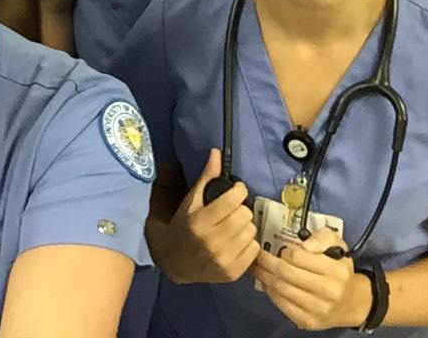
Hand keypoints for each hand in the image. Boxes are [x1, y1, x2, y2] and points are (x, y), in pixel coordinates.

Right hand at [160, 148, 260, 284]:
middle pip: (245, 215)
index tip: (235, 191)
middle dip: (241, 209)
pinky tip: (235, 241)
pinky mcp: (232, 274)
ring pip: (252, 231)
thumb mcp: (190, 201)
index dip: (238, 191)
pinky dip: (247, 243)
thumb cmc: (182, 226)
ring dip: (244, 226)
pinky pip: (254, 249)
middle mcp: (212, 243)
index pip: (234, 200)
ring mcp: (223, 260)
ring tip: (233, 226)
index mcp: (199, 222)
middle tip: (232, 210)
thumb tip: (216, 152)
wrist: (173, 263)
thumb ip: (206, 177)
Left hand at [251, 228, 368, 330]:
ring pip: (281, 289)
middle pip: (285, 273)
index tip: (279, 249)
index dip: (284, 251)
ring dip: (264, 277)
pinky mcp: (308, 321)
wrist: (351, 303)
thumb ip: (322, 238)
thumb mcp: (337, 246)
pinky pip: (282, 305)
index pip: (297, 256)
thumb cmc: (339, 270)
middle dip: (267, 262)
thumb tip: (305, 245)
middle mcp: (328, 291)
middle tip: (258, 256)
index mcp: (336, 270)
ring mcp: (318, 309)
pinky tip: (267, 283)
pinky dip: (270, 292)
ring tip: (258, 268)